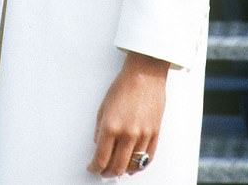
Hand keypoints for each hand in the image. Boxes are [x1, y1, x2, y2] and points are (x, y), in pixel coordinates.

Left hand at [87, 51, 167, 177]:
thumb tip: (99, 145)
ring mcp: (143, 135)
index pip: (101, 158)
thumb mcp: (104, 106)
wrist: (145, 74)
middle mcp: (127, 134)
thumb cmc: (124, 85)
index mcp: (111, 126)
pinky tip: (133, 166)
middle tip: (102, 172)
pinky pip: (147, 158)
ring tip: (117, 169)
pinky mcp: (155, 134)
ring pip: (133, 166)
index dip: (94, 167)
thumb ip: (100, 128)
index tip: (92, 167)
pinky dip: (139, 166)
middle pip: (116, 166)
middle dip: (107, 172)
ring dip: (123, 170)